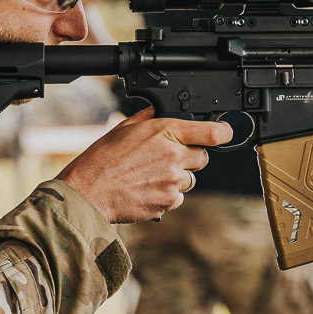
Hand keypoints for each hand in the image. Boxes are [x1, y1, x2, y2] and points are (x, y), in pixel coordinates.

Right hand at [58, 107, 230, 223]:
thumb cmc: (102, 159)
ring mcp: (173, 181)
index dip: (222, 132)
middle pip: (201, 158)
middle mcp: (174, 156)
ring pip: (190, 179)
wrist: (88, 192)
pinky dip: (167, 195)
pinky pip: (178, 197)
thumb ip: (149, 118)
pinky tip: (146, 190)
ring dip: (176, 178)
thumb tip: (160, 112)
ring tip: (149, 177)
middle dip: (187, 158)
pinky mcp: (168, 201)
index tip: (224, 133)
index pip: (211, 132)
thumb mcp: (124, 128)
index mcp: (165, 132)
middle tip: (163, 159)